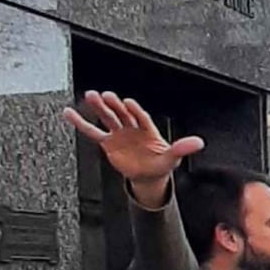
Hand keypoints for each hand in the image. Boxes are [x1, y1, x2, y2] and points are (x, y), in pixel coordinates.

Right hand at [63, 91, 202, 204]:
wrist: (149, 174)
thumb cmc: (161, 163)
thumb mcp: (173, 157)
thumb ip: (182, 148)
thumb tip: (199, 143)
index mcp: (149, 129)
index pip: (141, 117)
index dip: (135, 110)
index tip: (128, 102)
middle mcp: (133, 128)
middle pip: (122, 114)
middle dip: (114, 105)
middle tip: (104, 95)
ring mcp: (119, 133)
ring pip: (108, 118)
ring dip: (99, 108)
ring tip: (89, 96)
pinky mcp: (108, 142)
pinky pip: (92, 132)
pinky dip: (81, 123)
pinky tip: (70, 113)